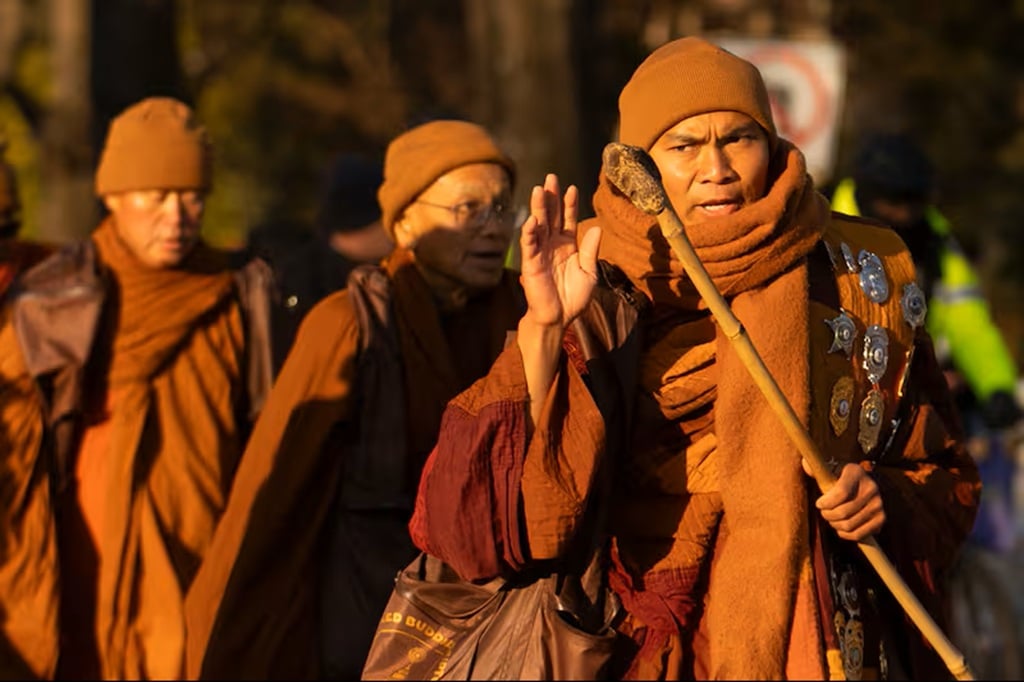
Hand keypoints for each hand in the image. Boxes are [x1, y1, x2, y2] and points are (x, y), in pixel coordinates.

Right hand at [518, 174, 600, 329]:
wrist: (559, 318)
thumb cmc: (573, 297)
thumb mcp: (589, 272)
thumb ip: (591, 250)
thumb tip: (597, 227)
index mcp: (567, 245)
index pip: (567, 219)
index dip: (569, 204)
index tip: (572, 188)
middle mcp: (552, 245)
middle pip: (551, 216)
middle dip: (551, 197)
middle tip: (550, 177)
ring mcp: (540, 252)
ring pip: (539, 226)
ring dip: (538, 208)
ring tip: (538, 190)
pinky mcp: (531, 264)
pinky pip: (529, 245)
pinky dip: (529, 233)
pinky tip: (531, 220)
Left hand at [805, 460, 885, 541]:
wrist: (864, 483)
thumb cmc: (840, 477)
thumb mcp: (830, 468)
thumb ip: (816, 468)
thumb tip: (806, 464)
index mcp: (856, 472)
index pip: (841, 493)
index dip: (826, 502)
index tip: (819, 504)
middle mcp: (871, 488)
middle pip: (843, 512)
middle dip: (827, 515)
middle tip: (824, 512)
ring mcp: (878, 505)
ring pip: (848, 525)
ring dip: (835, 525)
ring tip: (831, 518)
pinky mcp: (881, 519)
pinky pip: (858, 534)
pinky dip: (845, 534)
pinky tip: (840, 527)